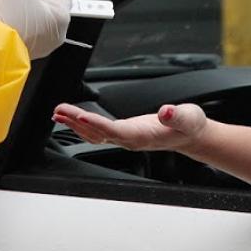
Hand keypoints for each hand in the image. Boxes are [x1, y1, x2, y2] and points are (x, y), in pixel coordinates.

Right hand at [0, 0, 70, 58]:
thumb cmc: (3, 16)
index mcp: (61, 17)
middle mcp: (57, 34)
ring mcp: (44, 44)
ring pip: (40, 13)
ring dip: (27, 4)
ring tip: (10, 4)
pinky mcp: (30, 50)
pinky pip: (31, 27)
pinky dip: (21, 18)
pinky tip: (8, 16)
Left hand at [52, 102, 208, 152]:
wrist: (191, 135)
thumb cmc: (189, 125)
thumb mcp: (189, 117)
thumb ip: (176, 115)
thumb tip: (166, 112)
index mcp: (143, 136)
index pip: (115, 130)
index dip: (97, 124)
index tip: (81, 116)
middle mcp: (130, 140)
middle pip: (98, 133)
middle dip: (78, 123)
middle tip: (60, 111)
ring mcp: (125, 138)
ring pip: (95, 134)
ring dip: (76, 124)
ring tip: (59, 113)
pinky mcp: (123, 133)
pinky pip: (98, 131)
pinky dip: (83, 124)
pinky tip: (73, 118)